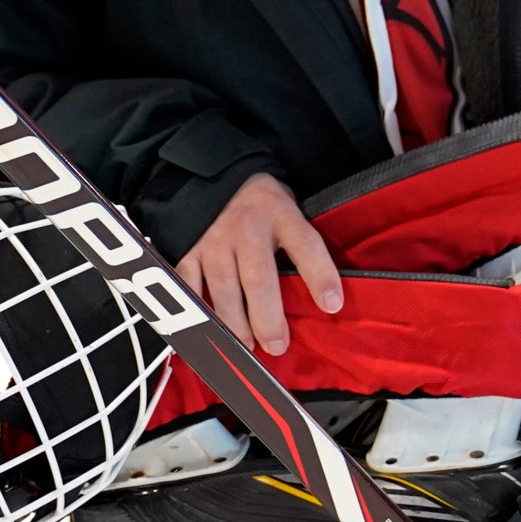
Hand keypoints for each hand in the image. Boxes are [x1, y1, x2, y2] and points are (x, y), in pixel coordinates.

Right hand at [177, 173, 341, 355]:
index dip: (320, 275)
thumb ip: (299, 244)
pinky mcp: (188, 248)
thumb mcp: (289, 209)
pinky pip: (188, 284)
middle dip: (268, 317)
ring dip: (235, 323)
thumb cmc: (263, 204)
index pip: (306, 244)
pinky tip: (203, 331)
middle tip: (278, 346)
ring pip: (224, 287)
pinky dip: (194, 309)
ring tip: (246, 347)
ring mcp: (214, 239)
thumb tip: (321, 296)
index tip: (332, 305)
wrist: (215, 174)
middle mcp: (247, 227)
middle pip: (259, 277)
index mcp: (281, 214)